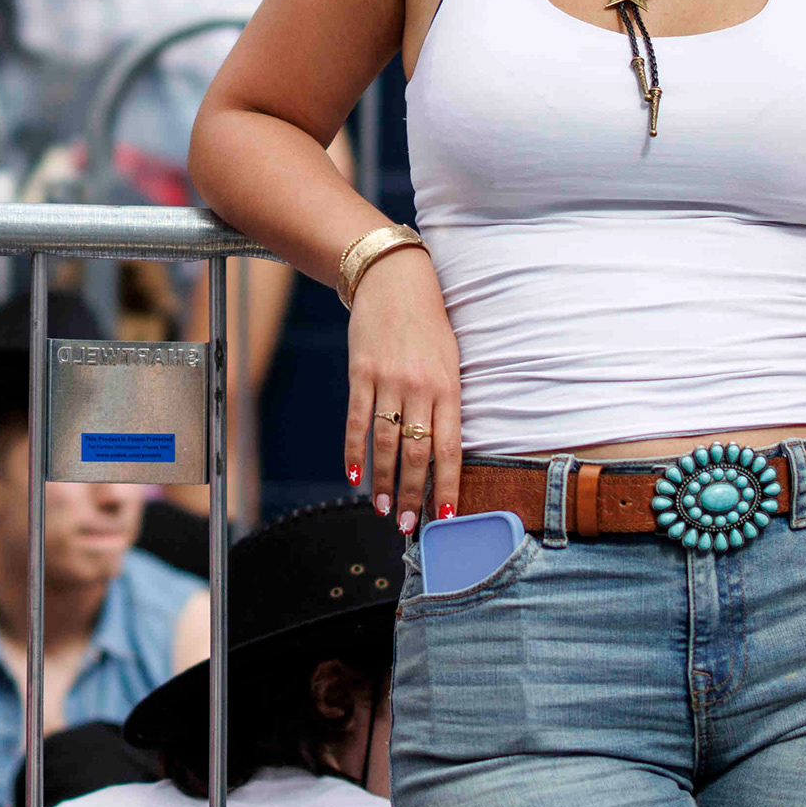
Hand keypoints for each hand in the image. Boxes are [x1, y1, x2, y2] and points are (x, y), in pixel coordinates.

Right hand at [345, 246, 460, 531]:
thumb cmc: (429, 326)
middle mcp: (420, 388)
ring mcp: (389, 381)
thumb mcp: (451, 361)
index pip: (451, 447)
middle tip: (408, 525)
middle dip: (413, 494)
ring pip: (386, 443)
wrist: (394, 281)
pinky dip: (354, 452)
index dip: (448, 484)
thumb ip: (447, 403)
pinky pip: (357, 421)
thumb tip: (443, 454)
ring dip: (384, 481)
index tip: (445, 515)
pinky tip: (354, 478)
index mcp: (449, 388)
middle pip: (417, 453)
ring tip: (384, 509)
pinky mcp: (361, 373)